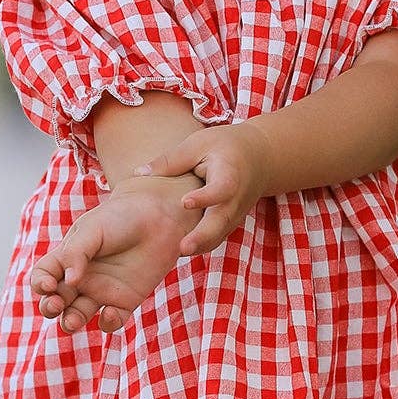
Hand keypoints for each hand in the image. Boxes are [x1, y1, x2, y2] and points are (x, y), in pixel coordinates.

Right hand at [30, 181, 197, 334]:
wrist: (159, 215)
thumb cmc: (121, 217)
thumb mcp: (92, 229)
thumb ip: (76, 253)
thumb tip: (68, 282)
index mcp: (67, 258)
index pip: (43, 276)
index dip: (40, 284)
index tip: (49, 285)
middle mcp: (81, 278)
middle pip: (56, 301)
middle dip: (50, 308)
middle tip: (57, 305)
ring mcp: (102, 291)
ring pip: (78, 315)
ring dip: (71, 322)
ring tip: (72, 321)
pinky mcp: (126, 301)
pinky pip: (111, 320)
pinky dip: (108, 323)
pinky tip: (110, 313)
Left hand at [128, 120, 269, 256]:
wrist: (259, 158)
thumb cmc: (224, 147)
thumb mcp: (199, 144)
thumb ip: (172, 160)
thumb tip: (138, 173)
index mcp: (229, 175)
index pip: (221, 189)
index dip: (205, 197)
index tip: (185, 202)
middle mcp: (235, 200)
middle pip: (221, 222)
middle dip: (203, 236)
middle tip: (182, 248)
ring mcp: (234, 215)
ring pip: (218, 235)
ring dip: (200, 247)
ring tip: (176, 255)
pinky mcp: (228, 224)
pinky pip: (215, 239)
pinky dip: (200, 247)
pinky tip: (177, 251)